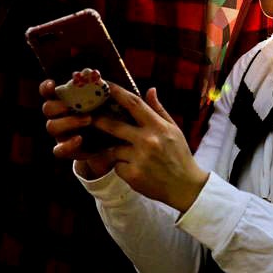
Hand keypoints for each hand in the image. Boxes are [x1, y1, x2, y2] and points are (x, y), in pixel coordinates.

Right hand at [40, 79, 118, 178]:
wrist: (113, 140)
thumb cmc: (107, 113)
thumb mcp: (104, 100)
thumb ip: (97, 89)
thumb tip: (96, 76)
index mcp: (64, 101)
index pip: (48, 92)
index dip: (47, 87)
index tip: (52, 83)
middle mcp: (59, 116)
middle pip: (48, 108)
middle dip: (58, 106)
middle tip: (72, 105)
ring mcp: (61, 133)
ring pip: (52, 126)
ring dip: (68, 122)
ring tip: (89, 119)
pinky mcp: (67, 149)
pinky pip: (58, 150)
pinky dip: (67, 145)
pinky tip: (79, 139)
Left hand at [93, 84, 208, 212]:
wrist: (185, 186)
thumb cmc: (179, 155)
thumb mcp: (173, 130)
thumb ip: (159, 110)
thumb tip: (150, 89)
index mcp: (158, 127)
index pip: (135, 104)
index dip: (118, 93)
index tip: (106, 85)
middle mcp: (147, 141)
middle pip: (114, 125)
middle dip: (98, 120)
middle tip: (87, 116)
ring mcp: (139, 159)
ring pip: (113, 149)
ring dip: (112, 149)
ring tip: (117, 151)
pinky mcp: (132, 175)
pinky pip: (117, 166)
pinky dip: (120, 166)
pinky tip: (131, 168)